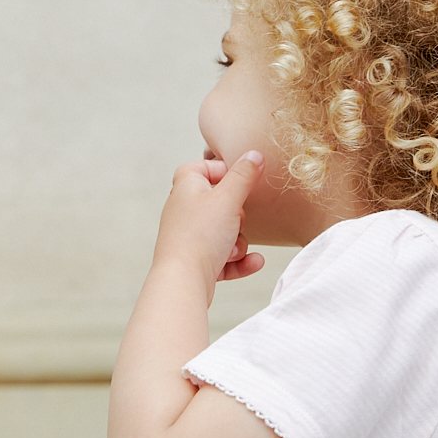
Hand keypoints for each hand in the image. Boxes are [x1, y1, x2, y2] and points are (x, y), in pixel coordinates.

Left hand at [152, 150, 265, 297]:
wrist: (183, 282)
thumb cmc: (200, 236)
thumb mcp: (228, 198)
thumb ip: (244, 175)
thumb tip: (254, 155)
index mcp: (186, 186)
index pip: (204, 167)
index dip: (225, 172)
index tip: (242, 181)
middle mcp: (184, 210)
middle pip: (221, 202)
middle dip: (238, 216)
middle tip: (237, 220)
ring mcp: (189, 236)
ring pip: (225, 231)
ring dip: (238, 242)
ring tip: (233, 249)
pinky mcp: (196, 260)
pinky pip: (225, 257)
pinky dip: (239, 261)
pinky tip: (254, 262)